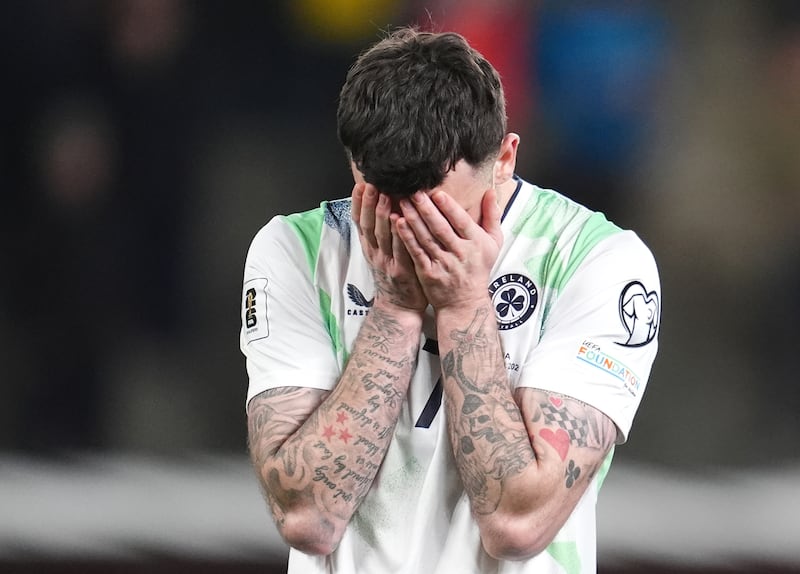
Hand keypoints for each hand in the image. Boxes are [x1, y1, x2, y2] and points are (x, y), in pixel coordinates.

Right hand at [351, 183, 427, 312]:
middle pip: (367, 225)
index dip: (358, 204)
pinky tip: (400, 220)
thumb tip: (380, 209)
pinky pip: (399, 250)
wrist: (398, 309)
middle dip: (368, 204)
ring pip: (381, 235)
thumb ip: (380, 235)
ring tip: (384, 196)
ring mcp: (386, 262)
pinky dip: (399, 234)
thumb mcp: (381, 255)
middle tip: (370, 184)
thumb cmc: (394, 279)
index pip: (359, 222)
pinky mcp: (401, 271)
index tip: (359, 185)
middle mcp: (375, 253)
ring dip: (381, 215)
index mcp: (370, 248)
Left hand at [395, 188, 502, 309]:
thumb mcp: (493, 243)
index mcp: (477, 243)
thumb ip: (492, 216)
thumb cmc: (478, 269)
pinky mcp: (429, 273)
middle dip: (426, 209)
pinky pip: (416, 253)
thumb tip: (491, 191)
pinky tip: (398, 224)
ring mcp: (443, 265)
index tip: (437, 193)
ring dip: (413, 220)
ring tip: (403, 202)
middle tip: (414, 192)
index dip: (449, 208)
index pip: (462, 222)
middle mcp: (460, 254)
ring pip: (426, 239)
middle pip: (441, 228)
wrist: (465, 303)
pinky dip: (407, 238)